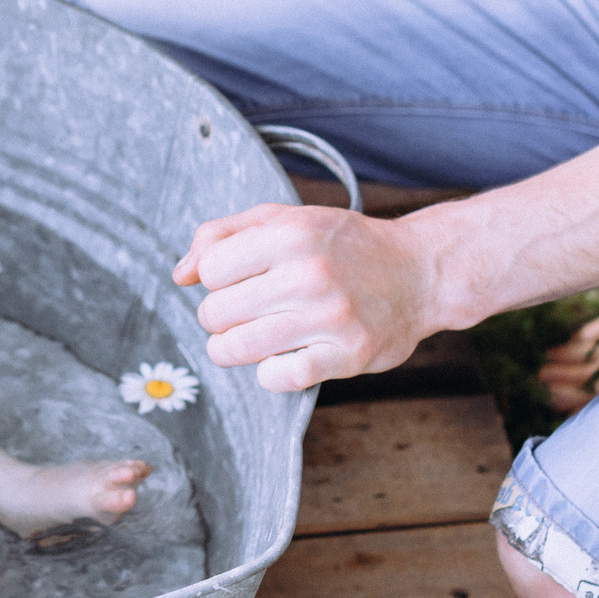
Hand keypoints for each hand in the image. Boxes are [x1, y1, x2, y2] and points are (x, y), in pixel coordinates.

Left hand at [176, 203, 438, 392]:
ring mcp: (330, 317)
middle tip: (244, 313)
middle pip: (215, 313)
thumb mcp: (284, 220)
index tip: (236, 282)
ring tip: (248, 338)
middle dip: (219, 317)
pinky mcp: (348, 355)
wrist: (419, 271)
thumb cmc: (342, 244)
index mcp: (289, 234)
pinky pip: (277, 378)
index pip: (209, 270)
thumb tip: (179, 275)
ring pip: (237, 348)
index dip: (214, 280)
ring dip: (231, 349)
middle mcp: (309, 273)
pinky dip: (269, 373)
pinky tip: (282, 358)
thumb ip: (223, 235)